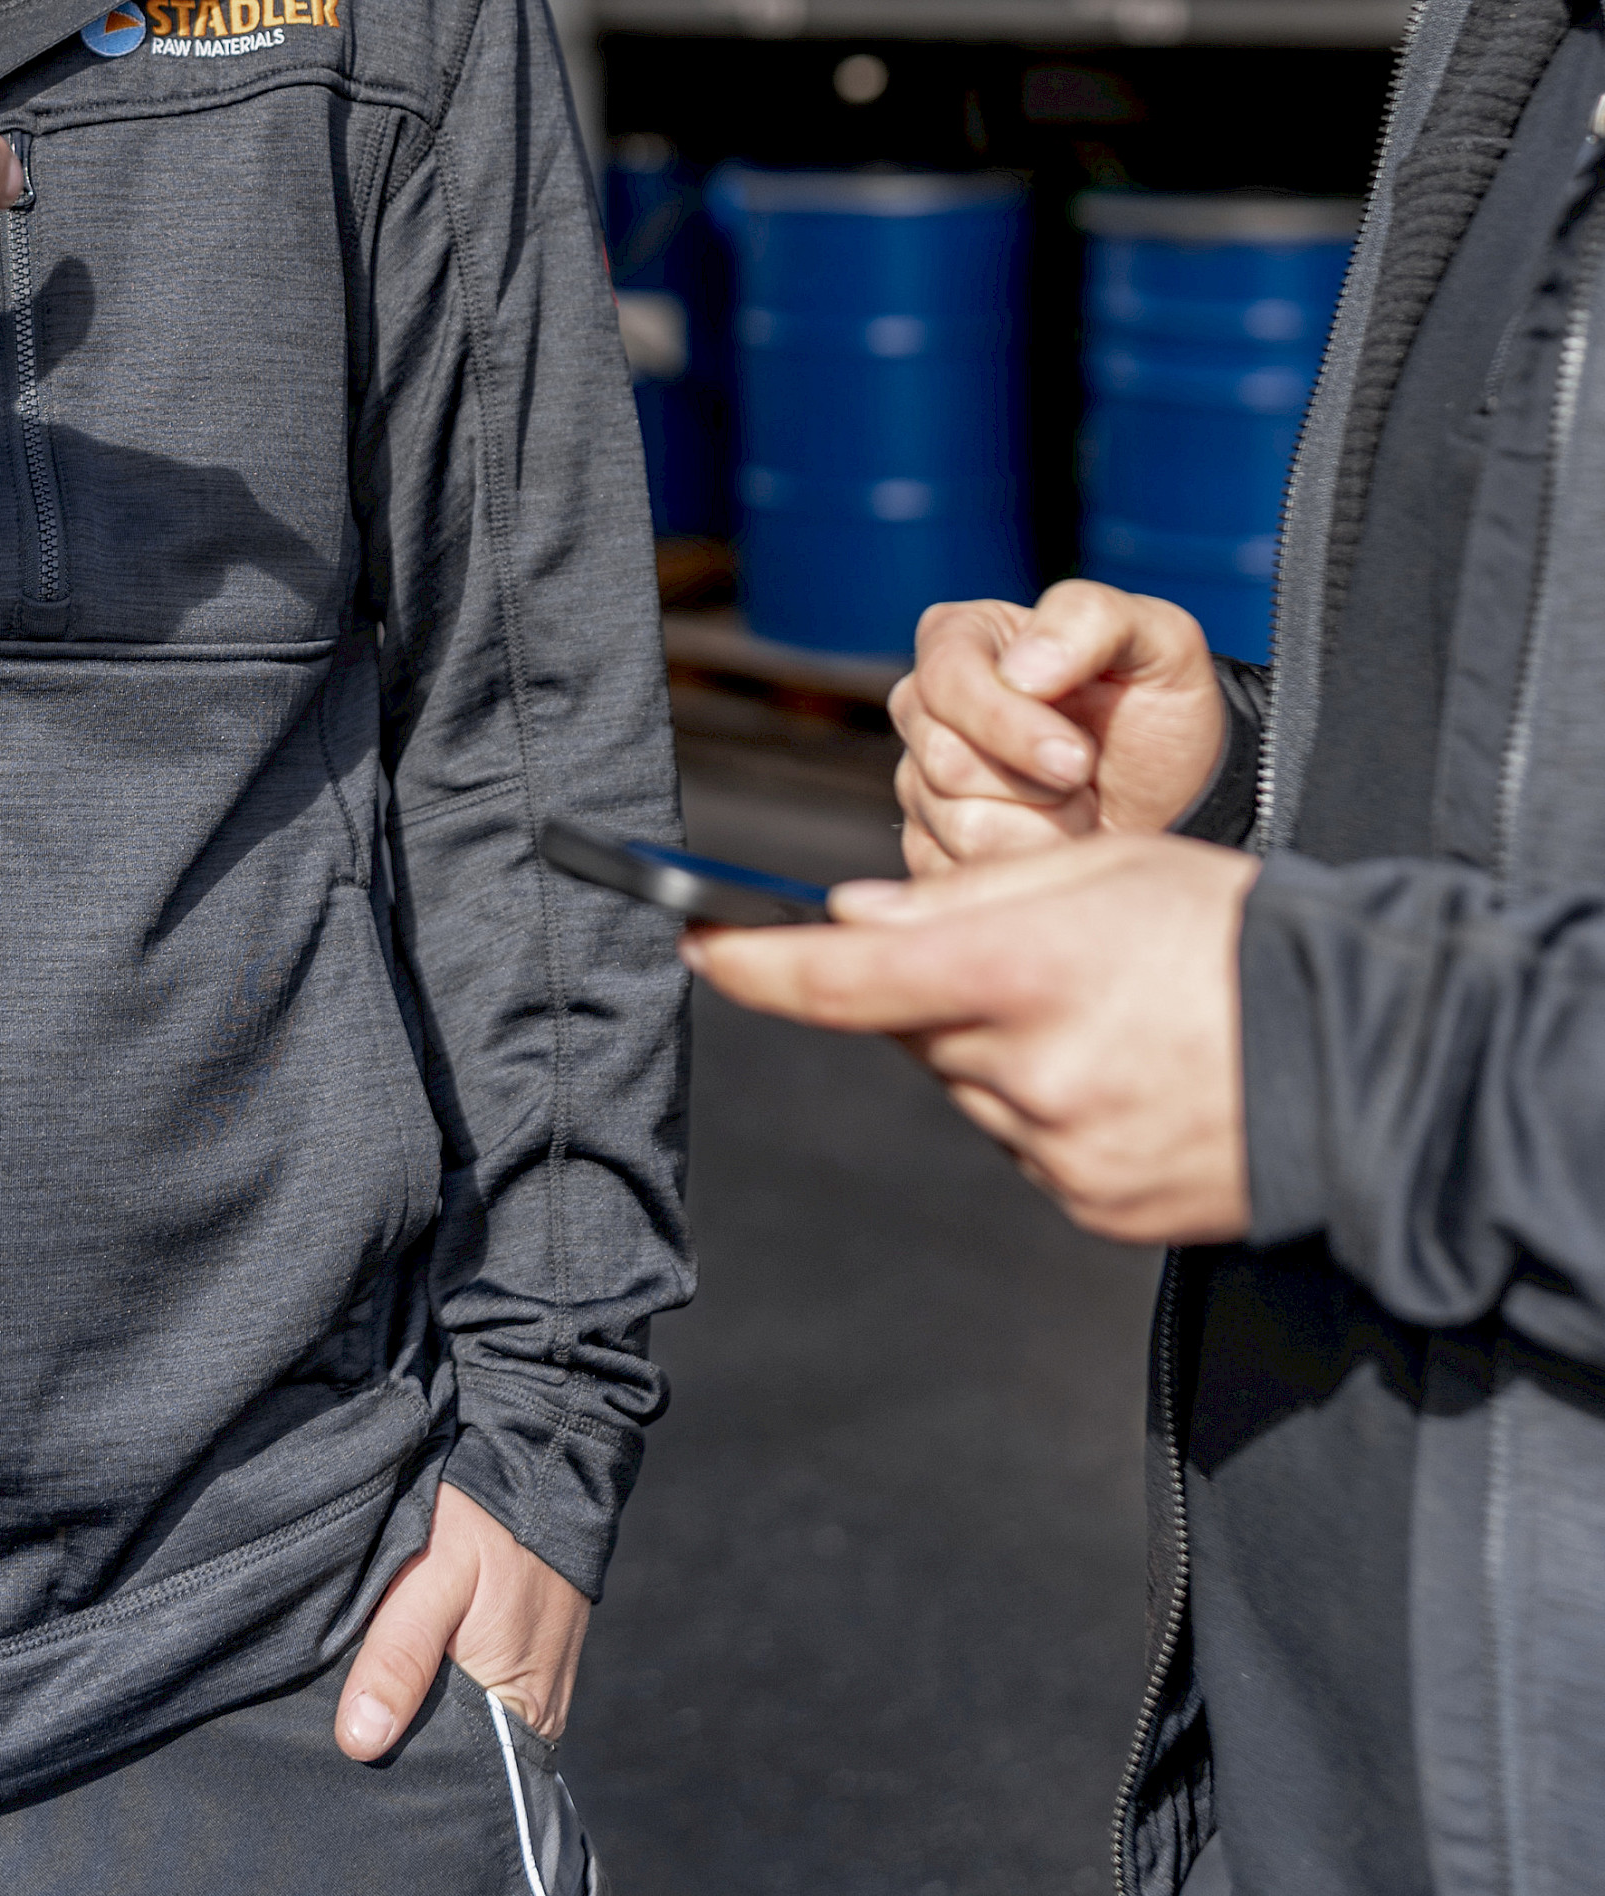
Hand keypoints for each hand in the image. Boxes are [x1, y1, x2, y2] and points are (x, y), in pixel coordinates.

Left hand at [335, 1480, 589, 1759]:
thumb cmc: (488, 1518)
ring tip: (373, 1679)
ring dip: (420, 1706)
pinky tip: (406, 1661)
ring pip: (460, 1724)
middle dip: (403, 1734)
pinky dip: (441, 1684)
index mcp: (519, 1711)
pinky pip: (476, 1698)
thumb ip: (402, 1654)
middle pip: (453, 1751)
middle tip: (350, 1702)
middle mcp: (534, 1719)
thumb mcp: (437, 1573)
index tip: (350, 1737)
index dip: (396, 1756)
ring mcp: (534, 1696)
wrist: (542, 1464)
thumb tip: (360, 1740)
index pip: (448, 1771)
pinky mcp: (526, 1669)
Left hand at [679, 835, 1258, 1244]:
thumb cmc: (1238, 937)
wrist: (1373, 1059)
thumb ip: (966, 894)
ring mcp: (1060, 1152)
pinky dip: (1053, 1109)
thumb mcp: (1104, 866)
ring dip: (1004, 1050)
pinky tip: (1131, 1075)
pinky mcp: (1095, 1208)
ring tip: (1113, 1016)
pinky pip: (1030, 1149)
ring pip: (973, 1090)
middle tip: (1042, 960)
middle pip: (915, 1033)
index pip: (843, 981)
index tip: (699, 942)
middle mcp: (1028, 1069)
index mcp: (1020, 969)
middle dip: (945, 993)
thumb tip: (855, 921)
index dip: (755, 966)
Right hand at [890, 580, 1229, 875]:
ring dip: (1043, 830)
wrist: (1179, 798)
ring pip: (958, 824)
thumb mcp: (1158, 639)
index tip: (1079, 758)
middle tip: (1087, 777)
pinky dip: (1028, 869)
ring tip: (1079, 806)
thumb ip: (1089, 619)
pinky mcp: (931, 849)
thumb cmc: (1160, 712)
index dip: (1009, 724)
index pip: (947, 678)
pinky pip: (960, 876)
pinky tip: (1058, 842)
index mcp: (963, 638)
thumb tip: (1021, 671)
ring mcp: (922, 782)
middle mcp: (928, 708)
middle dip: (1036, 783)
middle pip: (944, 759)